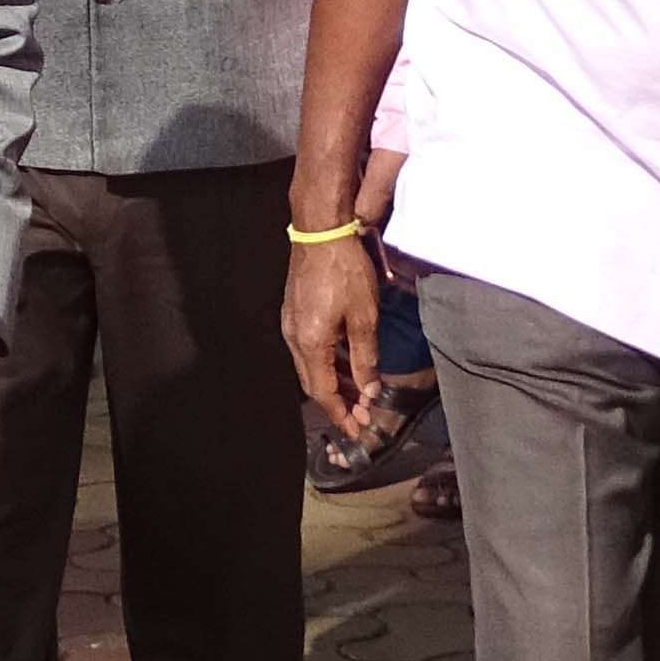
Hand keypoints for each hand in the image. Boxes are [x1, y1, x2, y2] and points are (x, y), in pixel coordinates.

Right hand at [279, 151, 402, 422]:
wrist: (320, 230)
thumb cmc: (345, 270)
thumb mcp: (364, 317)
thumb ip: (365, 357)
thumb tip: (369, 390)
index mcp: (310, 343)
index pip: (324, 392)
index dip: (341, 414)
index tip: (357, 430)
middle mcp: (293, 338)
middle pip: (312, 383)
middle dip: (336, 403)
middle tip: (359, 416)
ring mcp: (290, 324)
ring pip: (309, 366)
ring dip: (332, 383)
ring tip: (356, 393)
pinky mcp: (293, 312)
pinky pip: (307, 349)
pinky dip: (325, 363)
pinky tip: (343, 362)